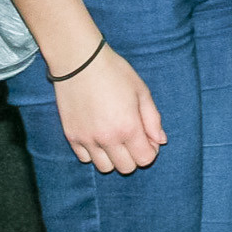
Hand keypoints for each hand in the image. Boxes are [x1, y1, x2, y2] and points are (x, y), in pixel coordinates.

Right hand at [54, 45, 164, 174]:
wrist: (79, 63)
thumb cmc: (115, 73)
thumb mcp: (142, 92)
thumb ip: (153, 119)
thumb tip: (160, 141)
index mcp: (128, 127)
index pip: (145, 159)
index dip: (151, 151)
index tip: (149, 138)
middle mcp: (107, 139)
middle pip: (126, 168)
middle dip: (134, 156)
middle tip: (133, 138)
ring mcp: (86, 140)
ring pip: (104, 167)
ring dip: (113, 157)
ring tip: (115, 137)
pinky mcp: (71, 137)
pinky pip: (85, 158)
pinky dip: (94, 153)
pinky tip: (98, 136)